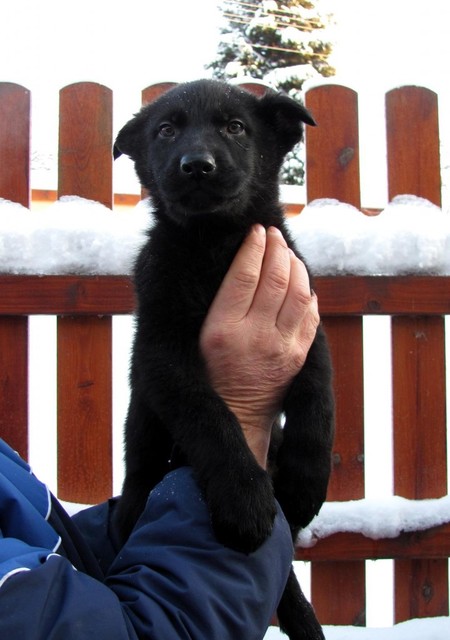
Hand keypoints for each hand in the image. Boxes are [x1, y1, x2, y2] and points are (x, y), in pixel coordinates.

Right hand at [200, 224, 319, 468]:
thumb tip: (238, 263)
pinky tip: (300, 282)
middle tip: (274, 235)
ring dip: (296, 266)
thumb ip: (217, 303)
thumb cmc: (211, 373)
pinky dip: (309, 292)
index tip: (256, 231)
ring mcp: (282, 346)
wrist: (237, 415)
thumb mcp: (199, 338)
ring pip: (299, 293)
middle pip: (275, 278)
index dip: (253, 248)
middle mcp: (256, 336)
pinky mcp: (299, 355)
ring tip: (288, 254)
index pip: (244, 276)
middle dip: (277, 248)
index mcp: (223, 329)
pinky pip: (311, 314)